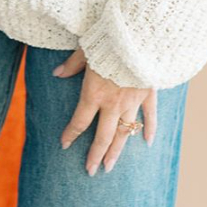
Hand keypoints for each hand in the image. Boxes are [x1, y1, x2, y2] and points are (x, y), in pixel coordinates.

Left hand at [53, 45, 156, 174]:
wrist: (139, 36)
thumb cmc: (109, 40)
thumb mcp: (85, 50)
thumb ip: (72, 64)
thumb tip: (57, 73)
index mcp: (94, 93)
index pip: (79, 121)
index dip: (71, 134)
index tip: (64, 145)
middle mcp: (113, 103)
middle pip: (102, 136)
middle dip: (95, 155)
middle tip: (90, 170)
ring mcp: (132, 101)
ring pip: (124, 132)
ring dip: (116, 151)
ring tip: (110, 166)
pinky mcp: (148, 93)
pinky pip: (150, 116)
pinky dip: (150, 129)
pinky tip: (147, 142)